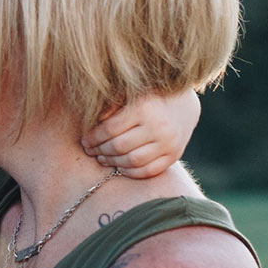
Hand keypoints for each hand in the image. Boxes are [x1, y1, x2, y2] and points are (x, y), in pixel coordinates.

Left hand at [80, 91, 200, 178]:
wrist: (183, 105)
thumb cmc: (147, 99)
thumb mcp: (129, 95)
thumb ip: (110, 107)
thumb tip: (91, 124)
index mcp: (144, 107)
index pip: (110, 129)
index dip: (93, 138)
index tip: (84, 140)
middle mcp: (158, 126)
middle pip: (119, 146)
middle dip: (100, 150)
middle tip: (90, 151)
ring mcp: (168, 143)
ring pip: (133, 161)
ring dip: (113, 162)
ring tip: (102, 158)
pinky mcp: (174, 156)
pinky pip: (148, 171)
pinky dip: (131, 172)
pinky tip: (120, 167)